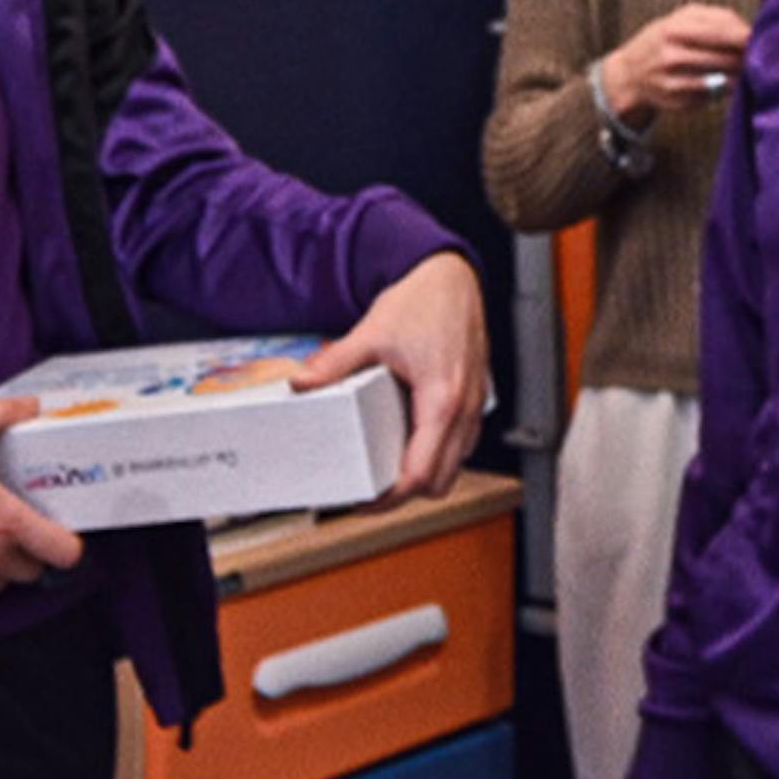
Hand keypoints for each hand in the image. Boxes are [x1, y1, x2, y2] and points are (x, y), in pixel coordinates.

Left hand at [325, 250, 491, 496]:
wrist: (453, 277)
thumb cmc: (426, 301)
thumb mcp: (373, 332)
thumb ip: (337, 363)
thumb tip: (304, 384)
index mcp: (443, 400)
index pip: (420, 474)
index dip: (389, 498)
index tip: (364, 501)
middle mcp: (465, 410)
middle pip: (441, 482)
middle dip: (406, 494)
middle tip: (371, 491)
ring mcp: (475, 407)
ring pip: (455, 467)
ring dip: (425, 474)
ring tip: (387, 469)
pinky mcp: (475, 400)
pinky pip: (461, 445)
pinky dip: (438, 454)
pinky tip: (409, 441)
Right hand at [593, 4, 751, 127]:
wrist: (629, 74)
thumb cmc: (663, 40)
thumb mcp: (681, 19)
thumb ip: (715, 19)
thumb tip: (750, 29)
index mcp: (673, 28)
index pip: (720, 31)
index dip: (746, 36)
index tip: (763, 37)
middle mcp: (671, 55)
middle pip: (724, 57)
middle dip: (746, 57)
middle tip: (761, 56)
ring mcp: (673, 81)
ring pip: (722, 79)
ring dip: (740, 75)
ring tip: (748, 69)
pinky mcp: (678, 102)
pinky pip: (713, 95)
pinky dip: (726, 89)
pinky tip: (729, 83)